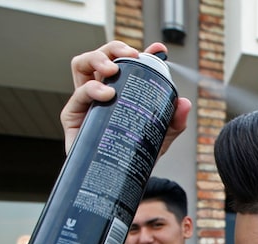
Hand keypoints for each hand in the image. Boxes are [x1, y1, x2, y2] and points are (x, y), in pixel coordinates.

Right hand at [60, 40, 190, 153]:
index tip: (160, 50)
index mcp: (120, 89)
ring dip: (97, 59)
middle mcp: (100, 91)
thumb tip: (184, 103)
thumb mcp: (160, 137)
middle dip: (113, 48)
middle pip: (100, 56)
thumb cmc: (135, 154)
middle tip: (131, 56)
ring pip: (81, 66)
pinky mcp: (73, 118)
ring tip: (113, 69)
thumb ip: (173, 121)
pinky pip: (77, 97)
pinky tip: (107, 94)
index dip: (143, 52)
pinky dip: (91, 90)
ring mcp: (85, 102)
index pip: (128, 64)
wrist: (120, 181)